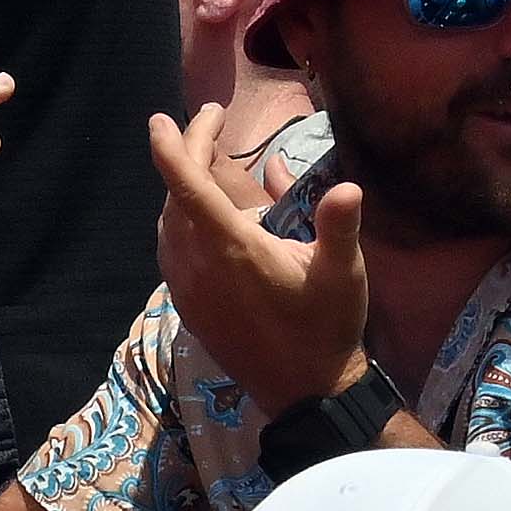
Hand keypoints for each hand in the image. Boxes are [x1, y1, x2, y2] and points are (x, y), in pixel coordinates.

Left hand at [150, 100, 370, 413]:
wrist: (305, 392)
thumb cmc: (326, 327)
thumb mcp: (342, 273)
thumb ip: (339, 226)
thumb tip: (348, 186)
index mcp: (232, 248)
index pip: (187, 185)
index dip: (171, 147)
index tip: (163, 118)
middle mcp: (198, 265)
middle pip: (176, 195)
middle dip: (188, 151)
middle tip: (212, 122)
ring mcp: (188, 288)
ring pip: (168, 222)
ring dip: (180, 186)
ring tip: (205, 159)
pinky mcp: (188, 306)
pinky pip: (169, 249)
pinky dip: (177, 218)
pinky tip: (197, 213)